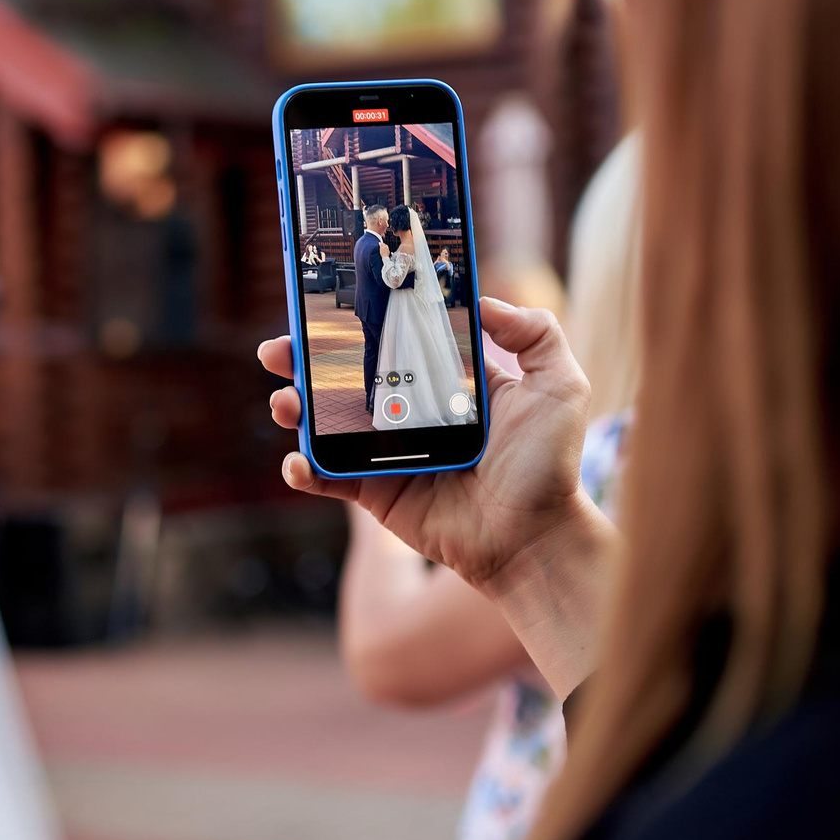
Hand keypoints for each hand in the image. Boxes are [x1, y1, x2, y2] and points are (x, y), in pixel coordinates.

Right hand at [261, 299, 613, 694]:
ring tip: (285, 402)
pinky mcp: (377, 494)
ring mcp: (389, 455)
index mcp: (447, 383)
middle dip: (306, 361)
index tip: (326, 303)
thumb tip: (485, 300)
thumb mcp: (560, 386)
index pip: (394, 341)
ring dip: (295, 410)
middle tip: (279, 348)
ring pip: (327, 426)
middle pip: (346, 379)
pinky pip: (329, 479)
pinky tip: (297, 460)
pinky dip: (303, 470)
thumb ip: (535, 333)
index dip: (359, 323)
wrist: (534, 539)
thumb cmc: (550, 467)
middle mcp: (412, 414)